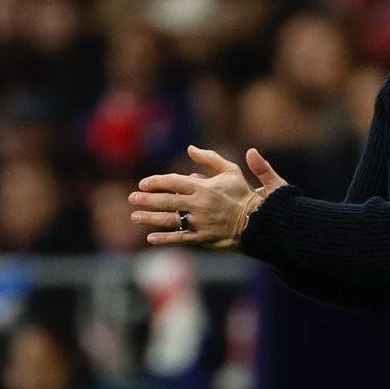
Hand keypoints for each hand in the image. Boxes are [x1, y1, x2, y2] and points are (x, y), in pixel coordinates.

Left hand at [130, 145, 286, 249]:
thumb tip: (190, 149)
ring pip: (170, 220)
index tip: (143, 183)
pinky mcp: (202, 238)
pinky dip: (165, 239)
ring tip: (134, 216)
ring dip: (150, 218)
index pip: (174, 182)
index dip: (157, 182)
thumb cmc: (242, 193)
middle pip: (167, 201)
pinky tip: (150, 238)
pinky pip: (180, 238)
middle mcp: (198, 205)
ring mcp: (199, 223)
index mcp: (204, 187)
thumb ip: (209, 159)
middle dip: (147, 200)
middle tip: (132, 198)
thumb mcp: (230, 170)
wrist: (257, 221)